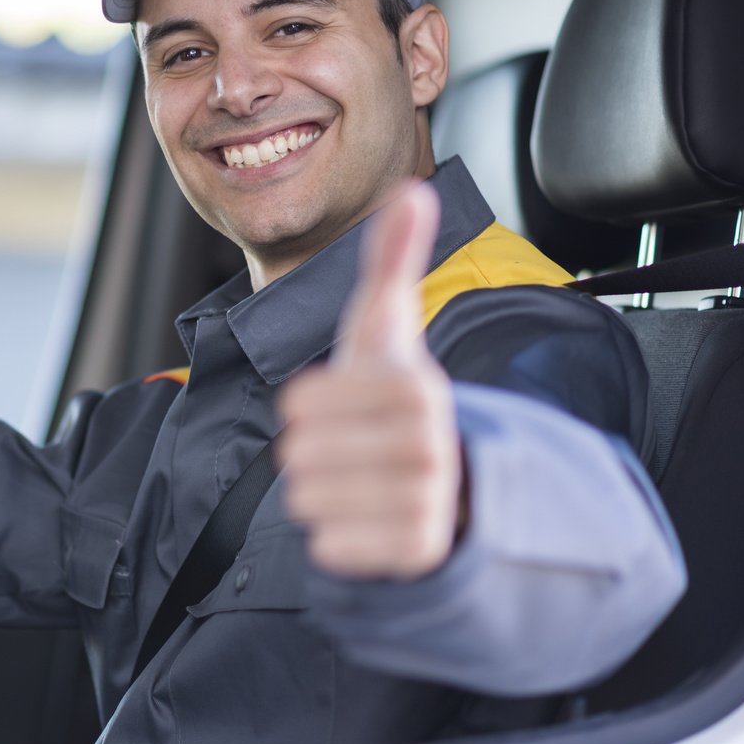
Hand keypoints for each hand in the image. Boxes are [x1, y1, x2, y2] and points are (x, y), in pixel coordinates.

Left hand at [277, 181, 462, 579]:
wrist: (443, 483)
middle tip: (349, 449)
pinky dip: (334, 539)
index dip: (306, 406)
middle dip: (311, 452)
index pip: (302, 402)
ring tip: (357, 482)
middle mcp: (427, 445)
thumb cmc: (392, 398)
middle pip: (300, 454)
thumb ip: (391, 261)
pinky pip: (331, 548)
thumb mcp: (386, 330)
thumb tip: (411, 190)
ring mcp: (425, 503)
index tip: (341, 405)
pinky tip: (365, 521)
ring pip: (308, 501)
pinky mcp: (415, 554)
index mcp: (415, 387)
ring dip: (320, 494)